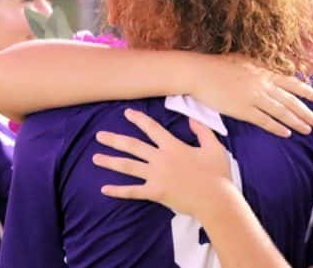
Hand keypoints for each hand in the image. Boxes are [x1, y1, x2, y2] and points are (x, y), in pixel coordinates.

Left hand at [92, 109, 232, 216]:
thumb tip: (191, 119)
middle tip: (99, 136)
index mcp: (173, 146)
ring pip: (128, 166)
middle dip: (114, 140)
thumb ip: (202, 131)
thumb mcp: (213, 147)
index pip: (152, 128)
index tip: (126, 113)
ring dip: (110, 161)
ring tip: (95, 158)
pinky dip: (118, 191)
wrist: (215, 199)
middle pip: (133, 146)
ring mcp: (156, 176)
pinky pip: (133, 191)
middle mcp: (160, 159)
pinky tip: (104, 189)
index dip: (139, 119)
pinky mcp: (155, 192)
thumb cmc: (217, 173)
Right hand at [190, 54, 312, 136]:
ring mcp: (254, 98)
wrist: (200, 73)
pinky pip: (265, 121)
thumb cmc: (218, 66)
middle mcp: (262, 85)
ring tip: (308, 129)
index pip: (291, 83)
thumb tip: (268, 70)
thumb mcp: (243, 61)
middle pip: (291, 100)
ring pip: (282, 112)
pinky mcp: (243, 110)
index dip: (306, 91)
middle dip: (307, 112)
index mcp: (263, 72)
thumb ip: (258, 68)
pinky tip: (287, 133)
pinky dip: (277, 127)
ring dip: (297, 122)